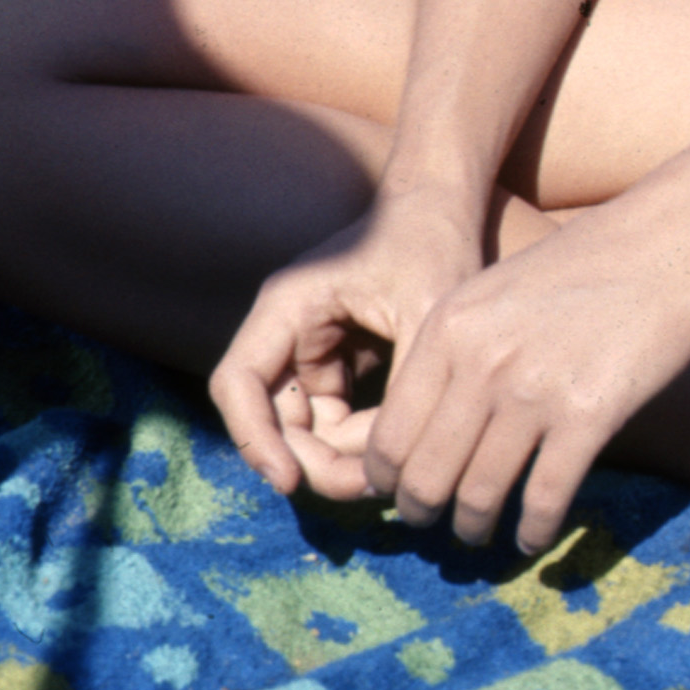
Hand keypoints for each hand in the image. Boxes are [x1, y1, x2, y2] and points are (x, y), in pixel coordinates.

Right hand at [208, 186, 481, 499]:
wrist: (449, 202)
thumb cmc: (435, 242)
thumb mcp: (424, 314)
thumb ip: (401, 390)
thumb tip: (383, 468)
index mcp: (288, 305)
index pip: (239, 383)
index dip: (255, 439)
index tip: (290, 481)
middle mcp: (287, 328)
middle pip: (273, 417)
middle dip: (312, 461)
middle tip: (369, 487)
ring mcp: (310, 346)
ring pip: (304, 427)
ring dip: (337, 458)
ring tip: (390, 475)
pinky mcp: (337, 360)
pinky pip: (332, 418)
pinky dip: (357, 441)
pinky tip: (395, 454)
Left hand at [363, 201, 689, 554]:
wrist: (666, 240)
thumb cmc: (582, 263)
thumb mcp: (496, 291)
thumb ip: (455, 350)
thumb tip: (420, 428)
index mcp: (449, 327)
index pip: (390, 436)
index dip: (389, 481)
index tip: (401, 493)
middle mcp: (482, 362)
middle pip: (426, 477)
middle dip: (423, 514)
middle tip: (434, 524)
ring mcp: (535, 390)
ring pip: (479, 497)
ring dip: (474, 528)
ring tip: (479, 534)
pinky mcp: (589, 415)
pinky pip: (544, 500)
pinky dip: (534, 532)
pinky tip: (534, 538)